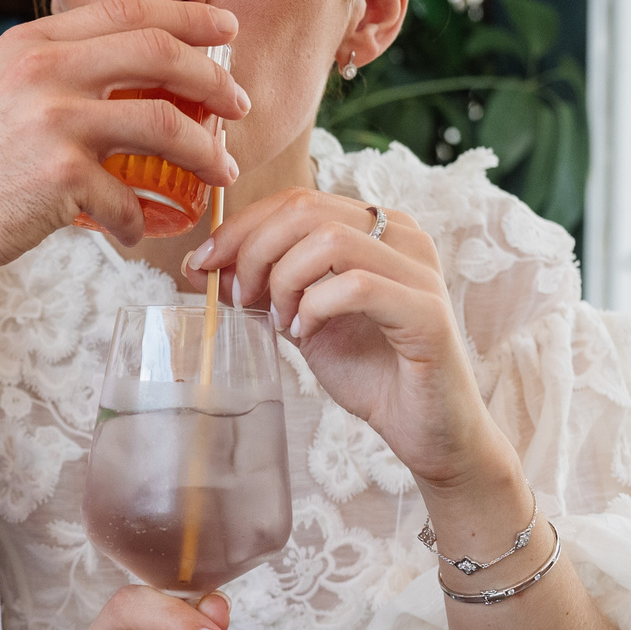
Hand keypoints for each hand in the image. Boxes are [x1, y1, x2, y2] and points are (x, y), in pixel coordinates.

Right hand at [0, 0, 246, 296]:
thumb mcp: (0, 95)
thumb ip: (56, 75)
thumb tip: (131, 78)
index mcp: (31, 42)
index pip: (127, 11)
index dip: (188, 15)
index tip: (225, 28)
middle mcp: (43, 70)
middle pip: (159, 52)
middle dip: (214, 77)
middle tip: (238, 102)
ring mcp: (53, 120)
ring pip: (164, 121)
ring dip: (205, 150)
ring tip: (223, 170)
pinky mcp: (60, 176)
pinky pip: (130, 197)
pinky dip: (142, 219)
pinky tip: (139, 230)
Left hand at [188, 188, 517, 501]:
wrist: (426, 428)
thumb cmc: (371, 371)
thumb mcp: (302, 319)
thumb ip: (264, 287)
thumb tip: (205, 265)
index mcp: (376, 228)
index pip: (297, 201)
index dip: (240, 227)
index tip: (203, 264)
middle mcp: (404, 236)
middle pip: (307, 210)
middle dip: (254, 251)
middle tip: (240, 297)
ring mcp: (420, 271)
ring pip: (329, 240)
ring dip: (285, 280)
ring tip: (280, 321)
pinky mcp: (427, 311)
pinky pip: (356, 286)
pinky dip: (315, 307)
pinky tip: (306, 332)